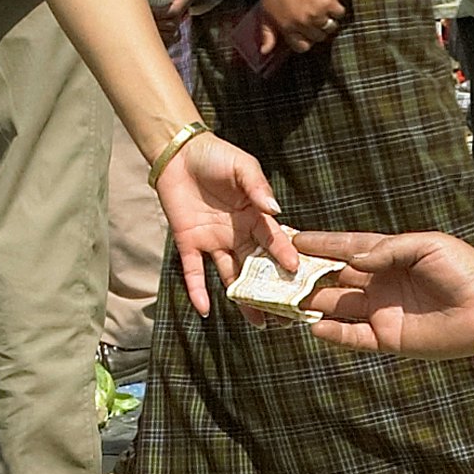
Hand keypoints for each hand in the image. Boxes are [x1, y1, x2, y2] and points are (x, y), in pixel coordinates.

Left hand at [152, 126, 287, 311]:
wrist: (178, 152)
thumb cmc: (215, 156)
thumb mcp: (242, 166)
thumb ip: (258, 187)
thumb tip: (275, 211)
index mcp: (254, 215)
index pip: (272, 239)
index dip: (283, 254)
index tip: (295, 270)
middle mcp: (237, 233)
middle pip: (256, 265)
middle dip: (270, 287)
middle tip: (285, 311)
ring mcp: (213, 241)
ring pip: (231, 275)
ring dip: (242, 297)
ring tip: (257, 321)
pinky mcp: (188, 243)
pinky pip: (194, 271)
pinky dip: (198, 290)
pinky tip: (205, 310)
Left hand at [259, 0, 346, 60]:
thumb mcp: (266, 12)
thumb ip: (267, 33)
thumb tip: (265, 51)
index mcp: (289, 28)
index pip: (302, 47)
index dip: (304, 41)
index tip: (305, 34)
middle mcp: (304, 24)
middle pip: (318, 37)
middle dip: (316, 30)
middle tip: (313, 19)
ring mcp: (318, 14)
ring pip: (330, 27)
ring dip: (327, 20)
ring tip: (322, 12)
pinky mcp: (330, 3)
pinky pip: (339, 13)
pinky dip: (336, 9)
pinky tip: (330, 3)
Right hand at [294, 229, 473, 364]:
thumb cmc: (462, 270)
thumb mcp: (426, 246)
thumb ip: (386, 250)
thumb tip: (352, 261)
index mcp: (388, 256)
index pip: (345, 248)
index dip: (319, 244)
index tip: (292, 237)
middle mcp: (378, 283)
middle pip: (333, 278)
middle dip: (305, 274)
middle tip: (275, 270)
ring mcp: (381, 311)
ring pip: (336, 306)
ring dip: (310, 303)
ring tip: (282, 299)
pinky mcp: (387, 337)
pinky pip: (352, 336)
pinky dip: (332, 333)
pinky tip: (312, 326)